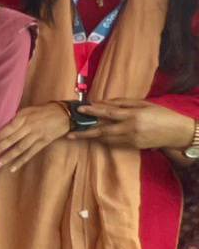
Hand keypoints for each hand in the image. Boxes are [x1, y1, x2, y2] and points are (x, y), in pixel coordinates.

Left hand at [0, 103, 69, 170]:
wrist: (65, 114)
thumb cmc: (43, 110)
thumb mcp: (28, 109)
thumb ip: (16, 118)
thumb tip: (1, 126)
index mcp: (24, 117)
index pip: (9, 127)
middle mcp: (29, 127)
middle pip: (12, 139)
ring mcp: (37, 136)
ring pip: (19, 149)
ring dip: (7, 157)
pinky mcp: (43, 143)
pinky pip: (30, 153)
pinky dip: (21, 161)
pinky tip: (12, 168)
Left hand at [71, 99, 196, 150]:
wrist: (178, 133)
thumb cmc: (162, 114)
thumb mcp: (144, 104)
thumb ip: (123, 103)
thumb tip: (103, 102)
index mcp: (133, 115)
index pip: (109, 112)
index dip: (93, 110)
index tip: (80, 109)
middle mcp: (130, 129)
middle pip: (103, 131)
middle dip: (85, 132)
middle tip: (70, 133)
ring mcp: (131, 140)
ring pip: (107, 139)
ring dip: (92, 137)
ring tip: (77, 135)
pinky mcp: (133, 147)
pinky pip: (114, 144)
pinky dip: (104, 140)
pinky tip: (96, 138)